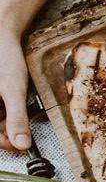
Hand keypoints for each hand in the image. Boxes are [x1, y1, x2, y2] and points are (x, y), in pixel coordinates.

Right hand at [0, 32, 31, 151]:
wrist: (2, 35)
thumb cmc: (4, 60)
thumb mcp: (14, 92)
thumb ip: (17, 118)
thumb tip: (22, 145)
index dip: (5, 143)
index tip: (22, 146)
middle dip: (8, 131)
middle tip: (27, 132)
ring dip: (9, 120)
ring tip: (21, 111)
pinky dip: (7, 109)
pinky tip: (15, 102)